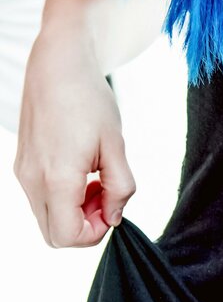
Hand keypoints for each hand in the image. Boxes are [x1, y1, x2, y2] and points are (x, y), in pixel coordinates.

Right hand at [13, 38, 135, 247]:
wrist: (58, 65)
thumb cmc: (89, 100)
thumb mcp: (116, 146)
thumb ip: (120, 188)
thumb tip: (115, 217)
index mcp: (57, 178)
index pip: (69, 236)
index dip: (97, 232)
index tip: (113, 204)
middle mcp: (33, 180)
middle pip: (55, 235)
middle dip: (86, 225)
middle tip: (106, 195)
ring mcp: (23, 173)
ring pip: (48, 218)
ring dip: (75, 211)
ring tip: (95, 179)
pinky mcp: (22, 165)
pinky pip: (41, 199)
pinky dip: (63, 198)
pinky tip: (81, 171)